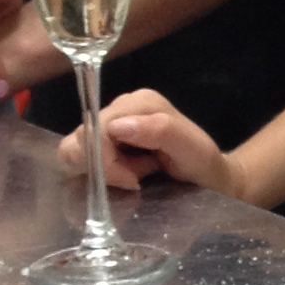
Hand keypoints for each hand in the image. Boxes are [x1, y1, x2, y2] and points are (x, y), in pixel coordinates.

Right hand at [59, 88, 244, 198]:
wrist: (208, 175)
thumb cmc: (203, 163)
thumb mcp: (192, 149)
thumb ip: (161, 132)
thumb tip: (118, 126)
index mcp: (140, 103)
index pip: (96, 129)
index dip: (106, 162)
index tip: (133, 180)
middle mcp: (122, 107)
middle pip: (81, 139)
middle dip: (105, 167)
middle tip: (136, 177)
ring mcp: (111, 122)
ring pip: (76, 150)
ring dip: (105, 170)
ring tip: (136, 173)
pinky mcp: (105, 139)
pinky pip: (83, 158)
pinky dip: (104, 172)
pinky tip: (130, 173)